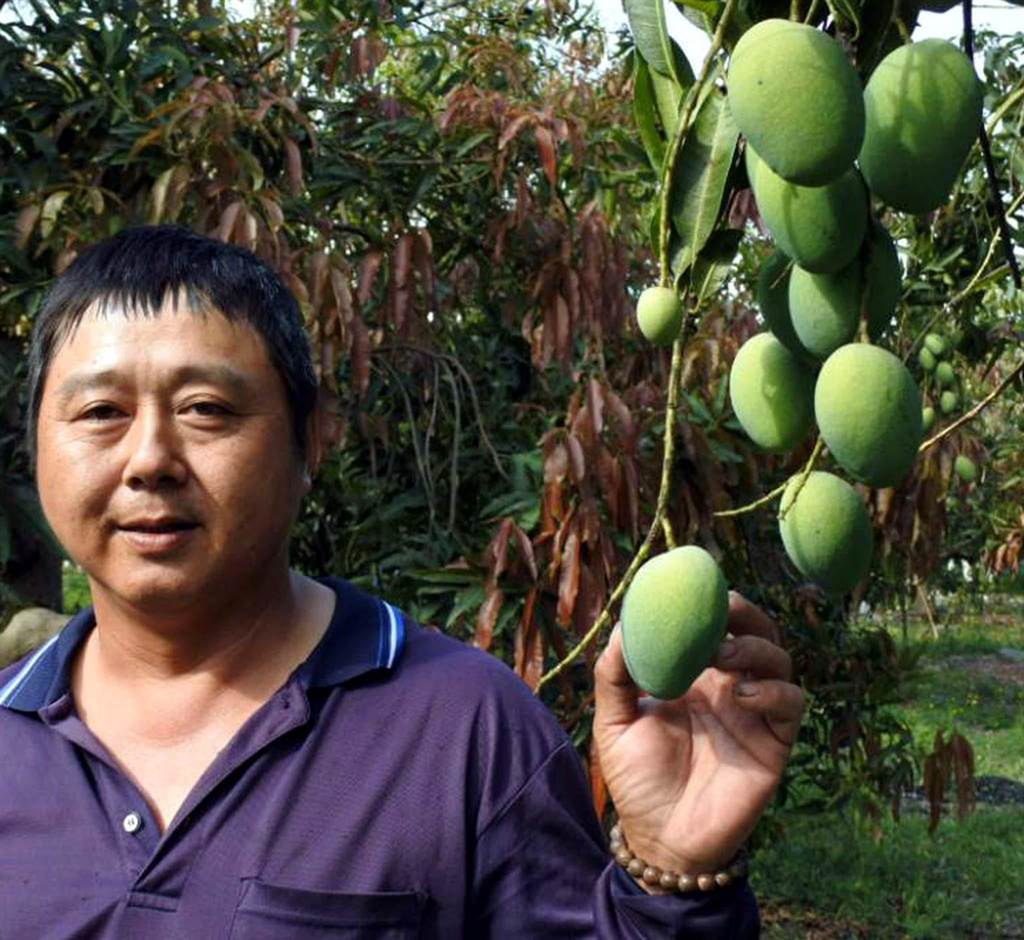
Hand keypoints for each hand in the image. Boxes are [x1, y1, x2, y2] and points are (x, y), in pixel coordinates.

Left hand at [593, 592, 803, 880]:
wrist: (660, 837)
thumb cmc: (637, 778)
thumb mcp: (615, 720)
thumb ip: (615, 674)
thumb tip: (623, 626)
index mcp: (694, 673)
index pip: (714, 624)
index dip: (710, 602)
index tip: (694, 586)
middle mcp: (729, 684)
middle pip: (755, 629)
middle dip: (743, 612)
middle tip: (722, 608)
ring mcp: (755, 712)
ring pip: (778, 658)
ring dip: (755, 647)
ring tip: (723, 655)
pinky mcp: (774, 742)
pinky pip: (791, 703)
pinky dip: (773, 691)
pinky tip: (740, 695)